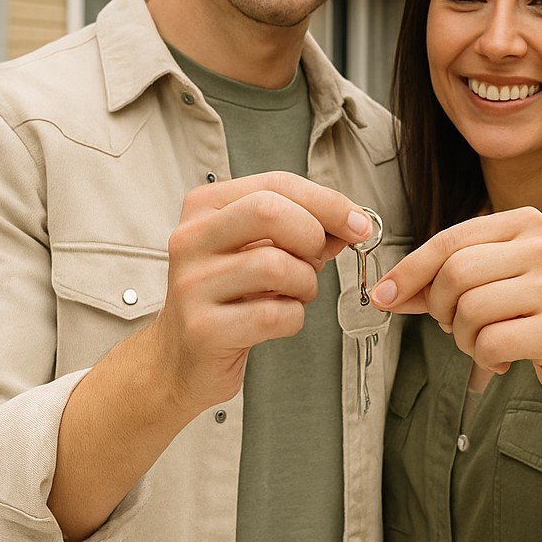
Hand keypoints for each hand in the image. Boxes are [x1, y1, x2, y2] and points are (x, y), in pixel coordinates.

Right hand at [150, 171, 373, 413]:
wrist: (182, 357)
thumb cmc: (230, 296)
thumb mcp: (260, 250)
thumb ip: (302, 229)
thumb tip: (352, 222)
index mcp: (205, 208)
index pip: (276, 183)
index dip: (327, 202)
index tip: (358, 223)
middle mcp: (190, 239)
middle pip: (269, 211)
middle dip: (312, 236)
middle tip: (316, 260)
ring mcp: (192, 285)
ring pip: (276, 265)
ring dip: (305, 284)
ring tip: (295, 294)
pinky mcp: (203, 329)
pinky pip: (273, 315)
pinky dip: (292, 318)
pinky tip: (278, 320)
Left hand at [371, 206, 541, 404]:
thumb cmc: (541, 318)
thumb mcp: (498, 285)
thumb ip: (446, 282)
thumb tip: (388, 292)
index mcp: (529, 223)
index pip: (451, 240)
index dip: (409, 270)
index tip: (382, 295)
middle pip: (455, 273)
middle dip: (442, 309)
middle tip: (456, 327)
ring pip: (469, 309)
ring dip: (464, 338)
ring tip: (485, 344)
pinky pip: (490, 342)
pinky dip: (484, 359)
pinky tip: (505, 359)